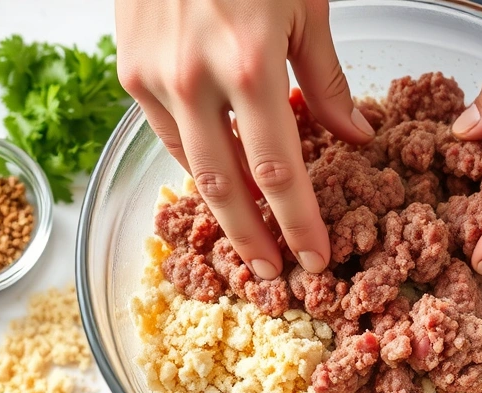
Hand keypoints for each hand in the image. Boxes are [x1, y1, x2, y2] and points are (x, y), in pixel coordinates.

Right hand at [115, 0, 374, 278]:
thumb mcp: (306, 6)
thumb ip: (327, 80)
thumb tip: (353, 136)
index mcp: (250, 64)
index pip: (278, 172)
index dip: (297, 224)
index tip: (314, 259)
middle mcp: (194, 79)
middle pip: (225, 187)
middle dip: (252, 240)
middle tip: (272, 276)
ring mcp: (153, 76)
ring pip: (189, 166)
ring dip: (221, 210)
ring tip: (247, 239)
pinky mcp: (128, 68)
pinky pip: (164, 133)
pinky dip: (193, 161)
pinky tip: (216, 178)